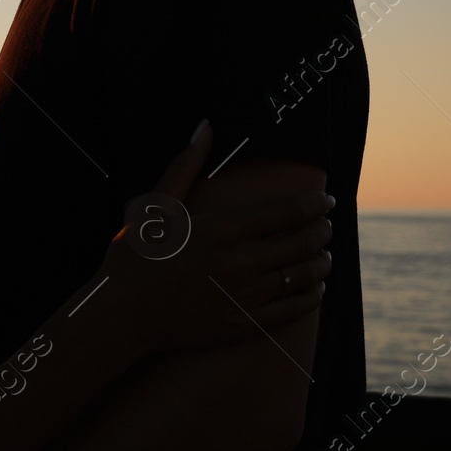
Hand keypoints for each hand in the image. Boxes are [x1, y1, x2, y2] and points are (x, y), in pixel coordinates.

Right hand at [100, 121, 332, 356]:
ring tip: (325, 256)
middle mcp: (240, 261)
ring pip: (303, 276)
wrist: (122, 315)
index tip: (325, 201)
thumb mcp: (157, 205)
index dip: (315, 204)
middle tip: (327, 225)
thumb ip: (186, 164)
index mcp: (223, 228)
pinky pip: (292, 310)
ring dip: (322, 263)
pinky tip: (314, 289)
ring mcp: (244, 295)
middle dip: (323, 230)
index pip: (289, 211)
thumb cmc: (136, 256)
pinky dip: (311, 297)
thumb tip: (205, 126)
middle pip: (303, 242)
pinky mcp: (243, 324)